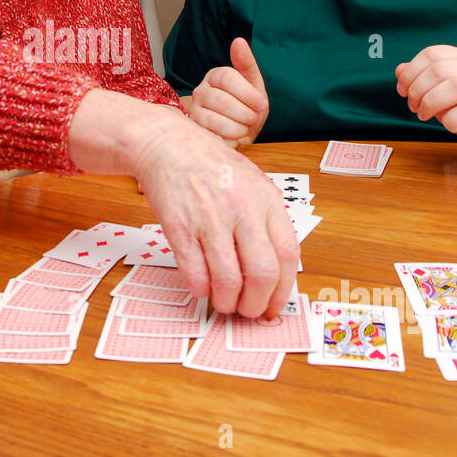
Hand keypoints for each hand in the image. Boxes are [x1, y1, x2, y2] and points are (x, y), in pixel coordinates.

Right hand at [132, 116, 298, 318]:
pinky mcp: (180, 227)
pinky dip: (200, 290)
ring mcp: (209, 219)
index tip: (273, 306)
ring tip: (223, 303)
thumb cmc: (213, 168)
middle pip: (261, 274)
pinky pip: (194, 273)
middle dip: (254, 304)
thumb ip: (266, 222)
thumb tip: (274, 273)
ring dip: (226, 302)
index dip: (282, 290)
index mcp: (266, 200)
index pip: (287, 255)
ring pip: (227, 280)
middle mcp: (242, 210)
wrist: (169, 145)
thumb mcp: (253, 185)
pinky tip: (201, 287)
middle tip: (246, 311)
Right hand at [188, 37, 269, 146]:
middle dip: (245, 114)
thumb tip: (238, 41)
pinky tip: (235, 136)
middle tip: (254, 119)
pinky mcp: (196, 130)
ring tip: (245, 128)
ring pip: (215, 120)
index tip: (262, 105)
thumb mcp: (253, 83)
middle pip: (222, 101)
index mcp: (215, 75)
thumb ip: (246, 63)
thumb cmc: (248, 105)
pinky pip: (212, 135)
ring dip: (238, 128)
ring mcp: (195, 110)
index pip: (227, 78)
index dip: (248, 93)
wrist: (240, 128)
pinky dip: (230, 138)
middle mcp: (201, 91)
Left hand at [395, 45, 456, 157]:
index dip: (412, 71)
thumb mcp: (443, 91)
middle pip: (440, 69)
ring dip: (431, 103)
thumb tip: (400, 70)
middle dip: (419, 89)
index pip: (433, 54)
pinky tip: (448, 124)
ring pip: (455, 86)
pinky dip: (451, 119)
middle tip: (414, 106)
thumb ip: (423, 79)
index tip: (403, 90)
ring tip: (424, 115)